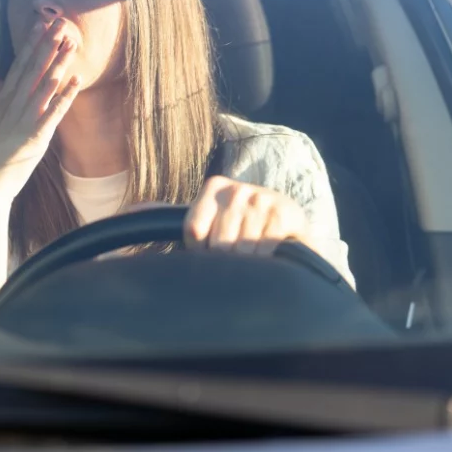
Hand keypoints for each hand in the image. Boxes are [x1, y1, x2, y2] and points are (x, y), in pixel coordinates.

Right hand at [0, 18, 80, 201]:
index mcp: (2, 99)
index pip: (18, 65)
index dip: (30, 43)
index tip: (39, 24)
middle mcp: (14, 104)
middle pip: (33, 69)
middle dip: (47, 45)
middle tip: (59, 23)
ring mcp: (25, 118)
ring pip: (45, 84)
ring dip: (59, 63)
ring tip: (70, 44)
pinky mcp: (37, 135)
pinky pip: (54, 111)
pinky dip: (66, 95)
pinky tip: (76, 80)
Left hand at [183, 176, 312, 255]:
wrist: (291, 220)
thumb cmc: (244, 224)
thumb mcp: (218, 219)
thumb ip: (195, 228)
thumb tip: (160, 228)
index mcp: (214, 187)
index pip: (194, 229)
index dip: (199, 251)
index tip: (209, 256)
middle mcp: (236, 190)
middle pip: (218, 243)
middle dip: (224, 261)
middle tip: (233, 263)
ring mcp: (260, 200)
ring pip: (241, 249)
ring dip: (246, 263)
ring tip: (250, 260)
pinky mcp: (282, 214)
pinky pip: (263, 250)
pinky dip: (263, 260)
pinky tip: (266, 257)